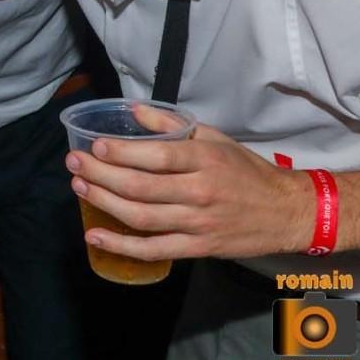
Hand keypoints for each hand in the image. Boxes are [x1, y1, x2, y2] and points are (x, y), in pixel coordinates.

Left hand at [64, 115, 313, 260]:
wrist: (286, 211)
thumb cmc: (246, 171)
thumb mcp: (214, 138)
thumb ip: (171, 123)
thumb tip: (133, 110)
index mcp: (204, 160)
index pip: (156, 156)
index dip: (121, 152)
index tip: (94, 145)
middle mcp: (200, 192)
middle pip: (140, 187)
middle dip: (100, 174)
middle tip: (74, 163)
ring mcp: (198, 223)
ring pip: (141, 217)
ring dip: (104, 203)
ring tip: (79, 187)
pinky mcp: (198, 248)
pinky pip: (154, 250)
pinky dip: (121, 246)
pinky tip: (95, 236)